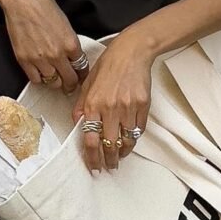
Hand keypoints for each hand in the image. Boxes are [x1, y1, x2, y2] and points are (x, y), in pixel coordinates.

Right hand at [0, 0, 88, 91]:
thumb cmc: (42, 5)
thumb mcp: (65, 24)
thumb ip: (69, 43)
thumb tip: (71, 57)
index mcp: (71, 44)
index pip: (82, 68)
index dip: (81, 74)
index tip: (79, 76)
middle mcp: (57, 54)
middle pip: (69, 80)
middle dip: (70, 84)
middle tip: (69, 85)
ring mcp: (39, 59)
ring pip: (52, 83)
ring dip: (54, 81)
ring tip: (54, 76)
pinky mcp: (24, 60)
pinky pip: (35, 79)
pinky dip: (39, 78)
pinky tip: (41, 72)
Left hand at [71, 33, 153, 172]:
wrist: (131, 53)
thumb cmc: (108, 66)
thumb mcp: (87, 84)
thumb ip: (81, 106)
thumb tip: (77, 125)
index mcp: (93, 104)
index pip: (90, 139)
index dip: (92, 157)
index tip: (93, 166)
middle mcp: (110, 109)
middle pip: (109, 145)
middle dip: (108, 161)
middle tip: (108, 167)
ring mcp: (128, 108)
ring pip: (126, 141)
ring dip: (122, 153)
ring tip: (118, 157)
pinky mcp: (142, 106)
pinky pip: (138, 130)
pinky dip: (133, 139)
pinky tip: (128, 141)